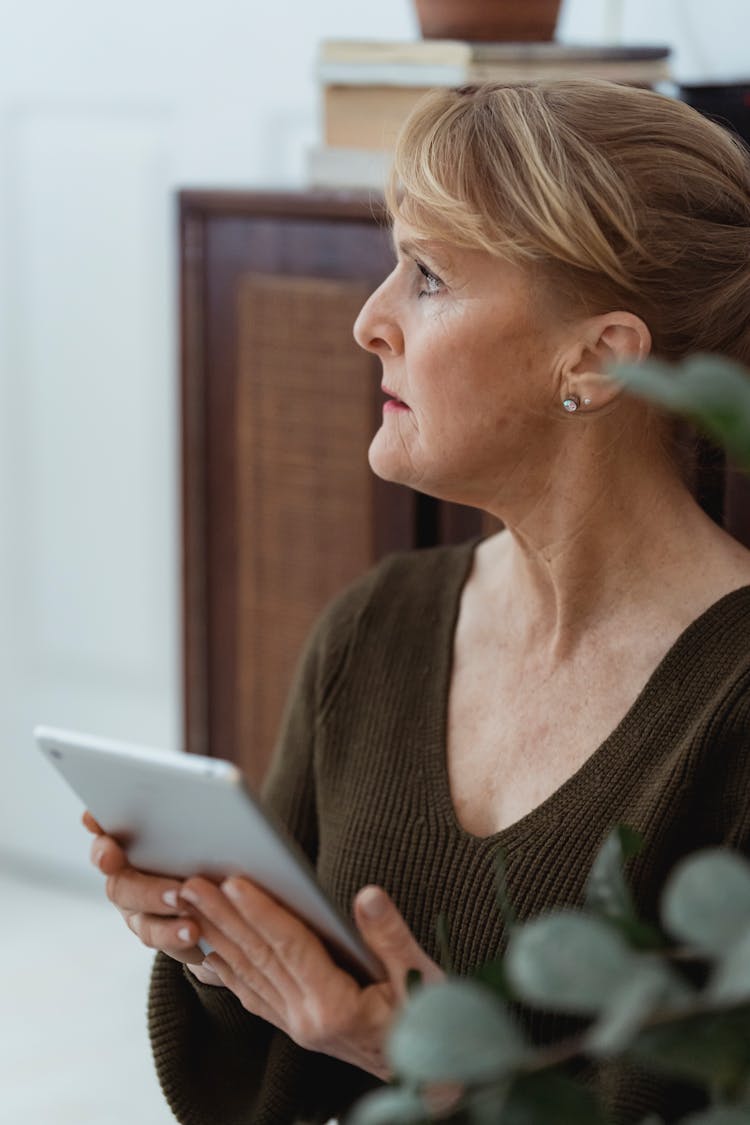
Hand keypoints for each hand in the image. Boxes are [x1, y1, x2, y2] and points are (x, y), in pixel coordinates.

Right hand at [82, 810, 218, 981]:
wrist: (224, 887)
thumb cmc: (209, 840)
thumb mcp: (202, 818)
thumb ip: (193, 803)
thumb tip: (217, 784)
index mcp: (129, 844)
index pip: (105, 832)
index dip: (99, 828)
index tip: (98, 821)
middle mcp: (126, 879)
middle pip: (122, 885)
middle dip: (145, 887)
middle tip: (174, 886)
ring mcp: (140, 913)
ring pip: (143, 921)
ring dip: (166, 920)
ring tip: (192, 918)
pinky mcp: (164, 938)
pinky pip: (167, 945)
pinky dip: (180, 942)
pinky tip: (198, 938)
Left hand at [178, 876, 443, 1078]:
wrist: (429, 1082)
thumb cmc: (431, 1022)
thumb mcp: (421, 978)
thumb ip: (391, 937)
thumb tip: (367, 896)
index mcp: (335, 1007)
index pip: (289, 949)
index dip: (261, 912)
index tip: (233, 881)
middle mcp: (306, 1020)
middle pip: (257, 957)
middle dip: (222, 916)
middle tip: (190, 882)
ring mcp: (297, 1027)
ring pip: (247, 973)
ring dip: (216, 934)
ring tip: (189, 902)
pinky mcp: (296, 1027)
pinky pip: (252, 993)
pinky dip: (226, 968)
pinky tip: (206, 950)